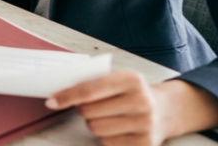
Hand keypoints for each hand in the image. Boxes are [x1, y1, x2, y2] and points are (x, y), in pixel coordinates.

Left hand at [47, 70, 169, 145]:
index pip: (89, 90)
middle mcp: (142, 101)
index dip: (66, 96)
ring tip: (106, 117)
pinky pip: (107, 143)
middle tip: (90, 106)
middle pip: (89, 112)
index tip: (51, 101)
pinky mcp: (145, 144)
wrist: (166, 110)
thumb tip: (59, 92)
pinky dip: (106, 137)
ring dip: (93, 124)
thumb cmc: (132, 93)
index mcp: (132, 79)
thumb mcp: (118, 78)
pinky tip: (118, 128)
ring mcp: (145, 125)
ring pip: (96, 129)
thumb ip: (92, 81)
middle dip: (83, 110)